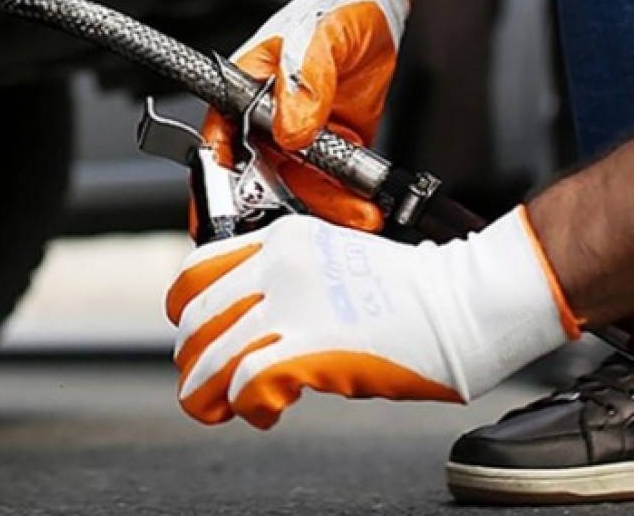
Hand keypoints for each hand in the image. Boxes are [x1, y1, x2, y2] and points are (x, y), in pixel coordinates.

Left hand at [165, 209, 580, 429]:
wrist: (465, 301)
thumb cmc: (414, 289)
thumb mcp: (331, 259)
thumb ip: (285, 280)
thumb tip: (247, 322)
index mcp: (281, 239)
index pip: (197, 269)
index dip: (185, 310)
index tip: (192, 332)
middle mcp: (279, 266)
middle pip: (197, 317)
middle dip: (190, 357)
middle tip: (200, 380)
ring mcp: (294, 305)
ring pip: (213, 353)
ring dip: (205, 390)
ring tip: (214, 408)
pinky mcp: (313, 347)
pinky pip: (250, 382)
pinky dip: (248, 405)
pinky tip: (266, 412)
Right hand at [200, 0, 408, 230]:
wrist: (376, 9)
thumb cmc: (330, 9)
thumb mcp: (316, 38)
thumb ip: (304, 84)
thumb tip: (290, 130)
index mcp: (241, 92)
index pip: (217, 141)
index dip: (218, 177)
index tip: (230, 202)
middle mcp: (265, 122)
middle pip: (257, 176)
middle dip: (276, 206)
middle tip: (296, 224)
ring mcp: (299, 139)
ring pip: (298, 187)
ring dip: (322, 207)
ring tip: (352, 214)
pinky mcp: (333, 148)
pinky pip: (333, 184)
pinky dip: (346, 200)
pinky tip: (362, 208)